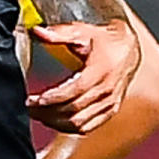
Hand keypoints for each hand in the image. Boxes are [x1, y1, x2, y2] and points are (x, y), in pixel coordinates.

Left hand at [26, 20, 139, 134]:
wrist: (129, 49)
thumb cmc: (106, 41)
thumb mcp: (83, 32)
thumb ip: (59, 33)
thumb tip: (37, 31)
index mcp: (102, 70)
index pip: (75, 90)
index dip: (52, 98)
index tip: (34, 99)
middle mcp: (108, 90)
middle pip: (74, 110)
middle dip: (47, 111)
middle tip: (29, 107)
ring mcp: (110, 103)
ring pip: (79, 123)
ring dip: (55, 122)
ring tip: (39, 114)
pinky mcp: (110, 111)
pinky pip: (88, 127)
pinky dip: (69, 128)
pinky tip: (55, 121)